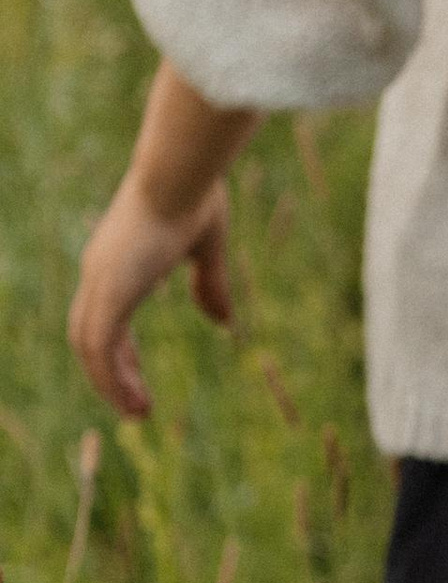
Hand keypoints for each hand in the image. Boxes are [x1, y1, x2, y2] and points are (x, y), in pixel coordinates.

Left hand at [69, 63, 259, 418]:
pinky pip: (100, 347)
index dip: (119, 349)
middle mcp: (99, 270)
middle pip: (88, 335)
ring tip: (139, 413)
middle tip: (137, 404)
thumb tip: (223, 322)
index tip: (137, 375)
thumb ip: (210, 286)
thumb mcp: (207, 247)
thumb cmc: (195, 193)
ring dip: (110, 384)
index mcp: (116, 258)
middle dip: (111, 372)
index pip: (103, 314)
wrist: (179, 169)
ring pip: (89, 346)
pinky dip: (111, 378)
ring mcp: (101, 280)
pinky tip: (133, 400)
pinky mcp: (111, 290)